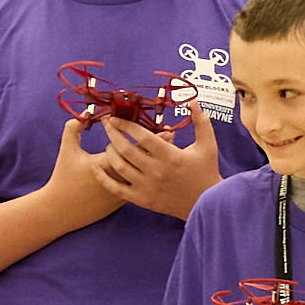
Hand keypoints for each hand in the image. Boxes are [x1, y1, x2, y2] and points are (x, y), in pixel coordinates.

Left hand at [93, 112, 223, 219]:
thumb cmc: (207, 172)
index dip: (126, 124)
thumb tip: (193, 100)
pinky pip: (117, 189)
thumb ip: (201, 121)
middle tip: (107, 124)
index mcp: (170, 155)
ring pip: (119, 167)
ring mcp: (147, 187)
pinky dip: (104, 178)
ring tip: (109, 143)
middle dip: (112, 134)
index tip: (116, 117)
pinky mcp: (142, 199)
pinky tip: (96, 167)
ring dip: (110, 152)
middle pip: (126, 149)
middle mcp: (156, 171)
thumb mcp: (208, 144)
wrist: (206, 203)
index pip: (142, 136)